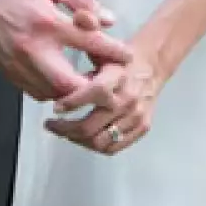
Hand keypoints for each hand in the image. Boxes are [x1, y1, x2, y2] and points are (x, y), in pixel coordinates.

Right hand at [0, 0, 129, 100]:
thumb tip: (108, 20)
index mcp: (48, 22)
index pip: (88, 42)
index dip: (113, 51)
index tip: (128, 57)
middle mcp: (34, 49)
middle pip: (70, 83)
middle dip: (92, 87)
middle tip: (107, 81)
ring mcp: (20, 66)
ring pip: (54, 94)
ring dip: (74, 91)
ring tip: (89, 82)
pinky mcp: (10, 74)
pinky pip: (37, 93)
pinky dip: (54, 92)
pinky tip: (63, 81)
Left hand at [44, 41, 166, 154]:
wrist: (152, 65)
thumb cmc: (121, 62)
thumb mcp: (100, 57)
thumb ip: (81, 76)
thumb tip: (56, 93)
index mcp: (118, 77)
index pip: (94, 93)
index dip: (72, 103)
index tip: (55, 108)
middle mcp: (128, 99)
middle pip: (89, 127)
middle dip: (65, 129)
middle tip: (52, 125)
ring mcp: (136, 116)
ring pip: (99, 142)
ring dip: (77, 140)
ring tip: (67, 133)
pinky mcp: (143, 127)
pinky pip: (114, 148)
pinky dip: (95, 146)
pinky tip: (85, 138)